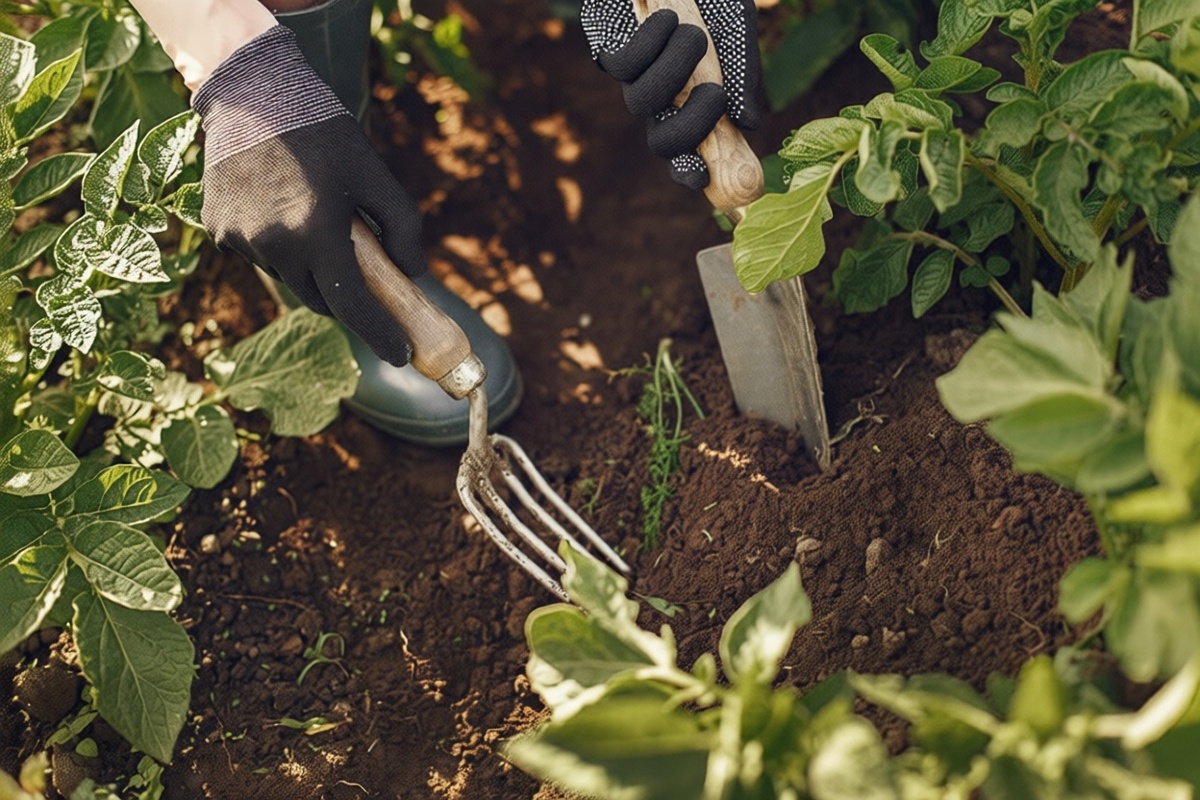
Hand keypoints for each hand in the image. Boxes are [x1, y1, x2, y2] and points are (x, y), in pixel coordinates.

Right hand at [193, 25, 424, 366]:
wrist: (251, 92)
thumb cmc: (321, 132)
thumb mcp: (374, 175)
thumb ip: (401, 227)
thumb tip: (415, 273)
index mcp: (315, 234)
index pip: (352, 307)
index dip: (380, 335)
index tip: (402, 354)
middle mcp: (272, 245)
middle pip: (320, 299)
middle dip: (346, 298)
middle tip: (366, 280)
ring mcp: (238, 240)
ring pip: (288, 278)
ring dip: (309, 268)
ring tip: (317, 223)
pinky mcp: (216, 229)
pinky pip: (259, 256)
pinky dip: (278, 248)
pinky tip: (283, 209)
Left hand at [582, 0, 760, 188]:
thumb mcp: (737, 28)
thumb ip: (745, 74)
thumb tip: (749, 123)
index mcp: (694, 104)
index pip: (689, 153)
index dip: (691, 172)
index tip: (704, 178)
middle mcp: (663, 99)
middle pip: (662, 143)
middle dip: (689, 128)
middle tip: (715, 93)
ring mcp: (634, 78)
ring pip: (644, 103)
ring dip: (674, 71)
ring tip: (694, 34)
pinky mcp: (608, 51)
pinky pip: (624, 66)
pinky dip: (651, 43)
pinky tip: (668, 18)